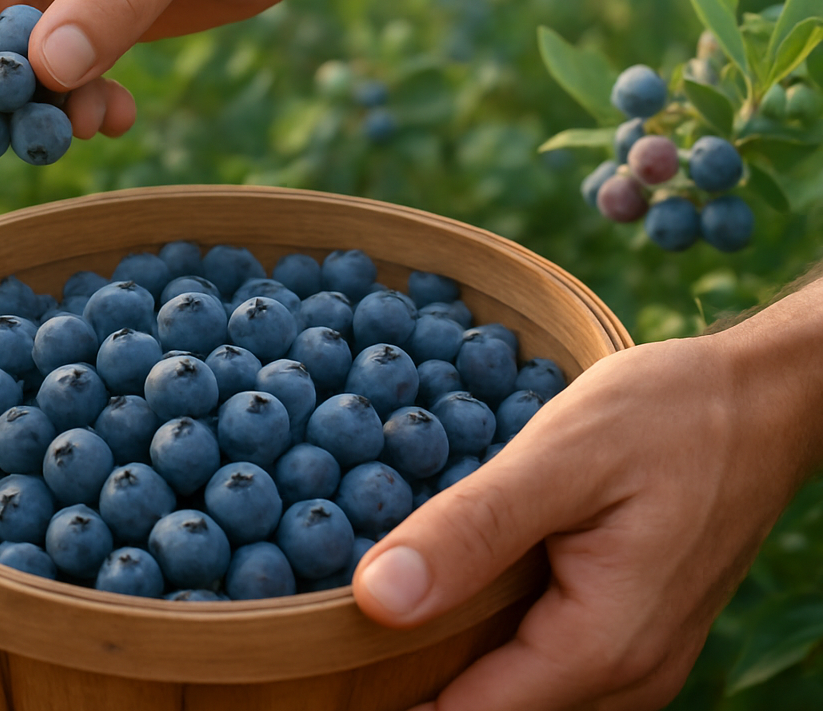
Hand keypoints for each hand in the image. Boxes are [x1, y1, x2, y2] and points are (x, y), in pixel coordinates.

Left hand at [353, 319, 821, 710]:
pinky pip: (539, 657)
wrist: (761, 400)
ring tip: (377, 589)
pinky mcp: (626, 634)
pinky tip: (444, 575)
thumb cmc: (669, 416)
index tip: (318, 653)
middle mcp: (622, 679)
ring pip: (510, 689)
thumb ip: (471, 531)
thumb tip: (375, 600)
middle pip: (483, 710)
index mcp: (600, 648)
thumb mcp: (559, 458)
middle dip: (406, 673)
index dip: (381, 692)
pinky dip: (484, 631)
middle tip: (334, 615)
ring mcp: (630, 663)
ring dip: (443, 653)